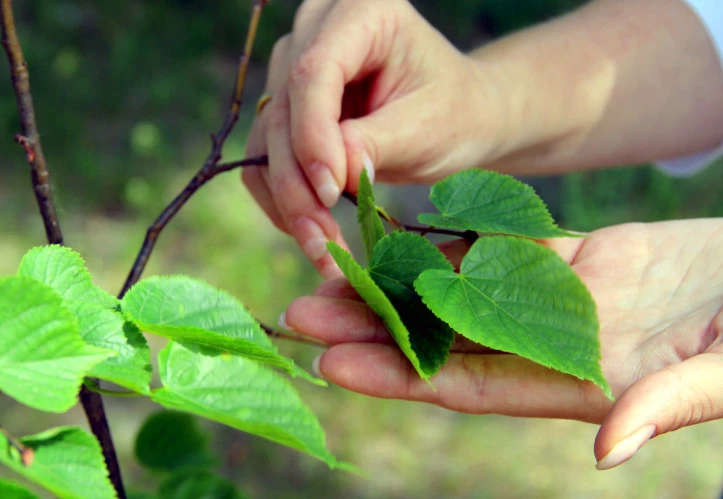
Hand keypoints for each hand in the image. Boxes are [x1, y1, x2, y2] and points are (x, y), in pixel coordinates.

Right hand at [242, 0, 503, 275]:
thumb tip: (332, 174)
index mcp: (362, 9)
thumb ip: (378, 143)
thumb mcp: (429, 127)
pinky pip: (264, 157)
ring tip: (323, 250)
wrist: (457, 115)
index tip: (333, 193)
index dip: (314, 136)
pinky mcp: (284, 103)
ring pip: (268, 139)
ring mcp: (293, 63)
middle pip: (284, 109)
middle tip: (323, 243)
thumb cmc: (455, 112)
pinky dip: (282, 199)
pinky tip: (311, 233)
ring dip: (289, 200)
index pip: (314, 71)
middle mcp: (317, 27)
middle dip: (299, 183)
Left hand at [281, 218, 722, 467]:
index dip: (403, 379)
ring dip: (399, 281)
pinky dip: (456, 239)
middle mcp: (561, 347)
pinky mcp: (587, 259)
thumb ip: (673, 406)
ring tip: (332, 263)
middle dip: (375, 329)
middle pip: (447, 342)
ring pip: (464, 292)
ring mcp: (569, 301)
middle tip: (299, 311)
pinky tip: (406, 226)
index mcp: (588, 386)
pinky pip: (504, 248)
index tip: (336, 364)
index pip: (473, 388)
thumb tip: (607, 452)